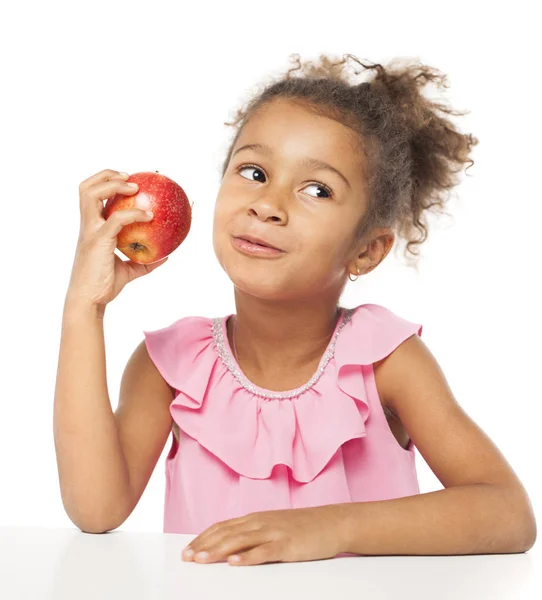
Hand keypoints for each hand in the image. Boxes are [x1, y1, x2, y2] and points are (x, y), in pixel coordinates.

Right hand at [66, 169, 167, 310]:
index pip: (93, 196)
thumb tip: (165, 256)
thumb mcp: (128, 271)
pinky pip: (117, 219)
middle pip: (86, 188)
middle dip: (107, 175)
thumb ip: (144, 262)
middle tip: (131, 177)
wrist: (90, 300)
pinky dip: (135, 213)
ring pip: (92, 194)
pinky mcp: (98, 240)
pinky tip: (150, 216)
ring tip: (136, 186)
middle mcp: (88, 225)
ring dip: (114, 185)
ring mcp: (90, 231)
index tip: (129, 181)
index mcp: (92, 228)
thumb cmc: (104, 285)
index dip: (107, 182)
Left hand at [181, 504, 349, 565]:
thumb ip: (253, 532)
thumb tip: (230, 547)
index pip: (223, 527)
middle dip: (204, 545)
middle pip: (226, 533)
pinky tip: (235, 564)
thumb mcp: (274, 525)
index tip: (187, 550)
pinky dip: (248, 557)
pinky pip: (265, 551)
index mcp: (256, 518)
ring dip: (218, 550)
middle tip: (186, 558)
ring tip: (201, 559)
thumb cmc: (303, 526)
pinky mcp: (287, 544)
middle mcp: (261, 522)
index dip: (203, 537)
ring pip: (240, 540)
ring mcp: (274, 532)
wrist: (332, 522)